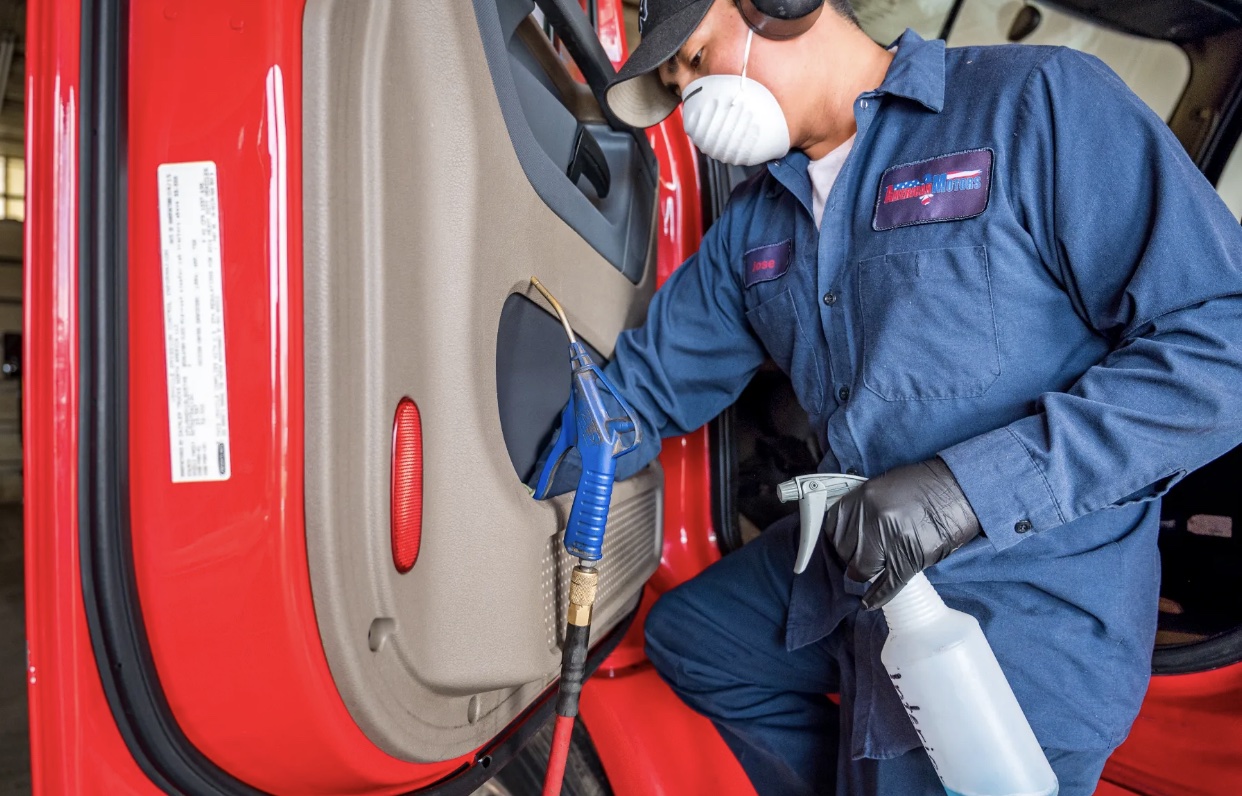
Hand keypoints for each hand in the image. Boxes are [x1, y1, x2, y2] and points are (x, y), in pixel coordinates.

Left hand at [826, 457, 980, 609]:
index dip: (839, 539)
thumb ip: (863, 507)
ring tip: (875, 568)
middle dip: (853, 556)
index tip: (844, 544)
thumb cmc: (924, 487)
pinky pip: (886, 585)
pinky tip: (869, 603)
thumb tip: (848, 530)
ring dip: (867, 572)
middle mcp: (872, 519)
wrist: (960, 491)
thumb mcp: (883, 486)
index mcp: (863, 497)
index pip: (832, 528)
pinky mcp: (909, 560)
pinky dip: (877, 597)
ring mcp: (890, 541)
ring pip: (862, 570)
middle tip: (865, 555)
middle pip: (845, 552)